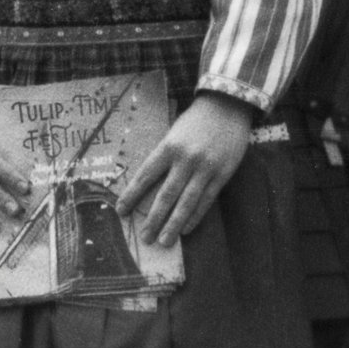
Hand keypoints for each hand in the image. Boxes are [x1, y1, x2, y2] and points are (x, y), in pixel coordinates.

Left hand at [115, 92, 256, 247]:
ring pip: (186, 202)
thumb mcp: (174, 132)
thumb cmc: (196, 120)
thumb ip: (164, 156)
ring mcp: (205, 168)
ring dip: (174, 224)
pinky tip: (186, 229)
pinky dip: (195, 216)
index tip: (120, 211)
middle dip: (153, 218)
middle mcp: (185, 159)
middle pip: (166, 194)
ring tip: (164, 241)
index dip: (132, 195)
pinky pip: (206, 200)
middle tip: (144, 238)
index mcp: (168, 146)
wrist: (228, 106)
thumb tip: (149, 184)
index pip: (145, 175)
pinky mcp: (222, 174)